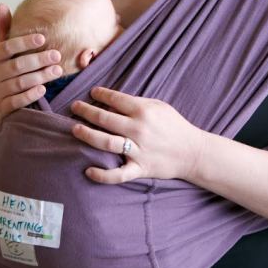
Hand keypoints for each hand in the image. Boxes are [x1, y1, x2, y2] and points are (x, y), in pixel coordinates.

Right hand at [0, 3, 61, 117]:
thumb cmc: (4, 68)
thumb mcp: (2, 50)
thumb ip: (4, 29)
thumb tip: (1, 5)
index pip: (7, 47)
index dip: (24, 42)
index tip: (43, 37)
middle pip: (16, 66)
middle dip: (38, 60)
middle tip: (57, 55)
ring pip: (19, 84)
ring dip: (39, 77)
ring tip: (57, 71)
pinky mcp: (2, 108)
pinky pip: (17, 102)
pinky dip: (30, 95)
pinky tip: (43, 89)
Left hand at [70, 87, 204, 184]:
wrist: (192, 152)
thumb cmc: (175, 126)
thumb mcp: (159, 106)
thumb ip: (137, 102)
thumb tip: (112, 101)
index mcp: (144, 111)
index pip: (115, 99)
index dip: (100, 93)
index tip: (91, 92)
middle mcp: (138, 129)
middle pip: (105, 118)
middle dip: (86, 111)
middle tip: (75, 107)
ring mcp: (138, 150)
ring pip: (106, 142)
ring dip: (87, 135)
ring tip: (75, 129)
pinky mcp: (140, 168)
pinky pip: (118, 174)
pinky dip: (102, 175)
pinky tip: (88, 170)